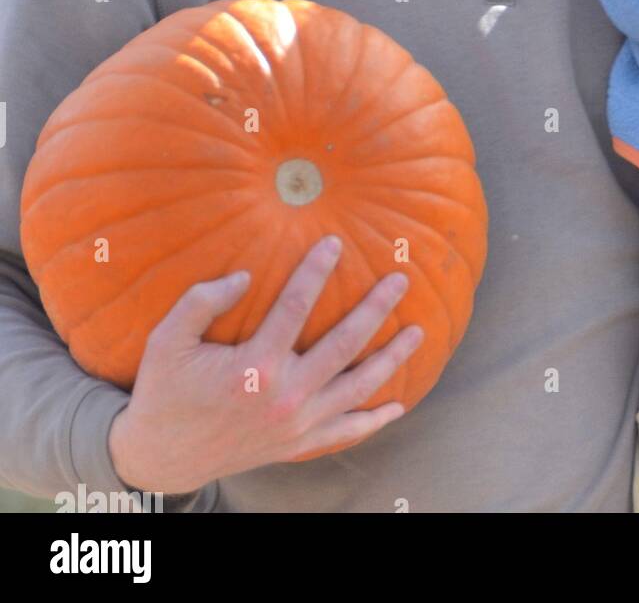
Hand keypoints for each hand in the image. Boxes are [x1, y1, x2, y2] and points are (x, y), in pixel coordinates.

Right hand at [107, 236, 422, 494]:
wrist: (161, 457)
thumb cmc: (164, 391)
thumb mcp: (167, 341)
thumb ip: (202, 302)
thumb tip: (244, 276)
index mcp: (254, 367)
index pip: (296, 306)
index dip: (317, 270)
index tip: (336, 241)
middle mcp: (283, 396)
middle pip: (344, 344)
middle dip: (376, 308)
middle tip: (400, 279)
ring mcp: (295, 425)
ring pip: (357, 388)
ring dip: (391, 359)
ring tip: (418, 332)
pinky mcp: (296, 446)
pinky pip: (344, 433)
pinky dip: (373, 421)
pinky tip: (397, 406)